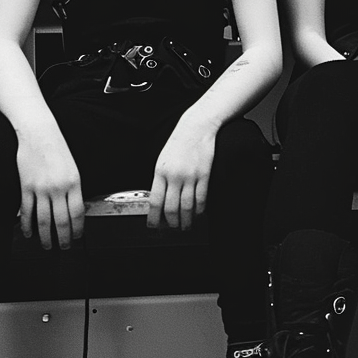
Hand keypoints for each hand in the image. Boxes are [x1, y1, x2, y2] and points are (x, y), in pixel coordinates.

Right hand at [16, 129, 83, 249]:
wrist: (38, 132)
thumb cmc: (56, 148)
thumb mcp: (72, 168)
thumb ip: (73, 188)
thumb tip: (74, 210)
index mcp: (74, 182)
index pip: (77, 213)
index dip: (78, 229)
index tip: (77, 237)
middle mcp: (58, 187)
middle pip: (62, 221)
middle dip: (64, 238)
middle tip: (64, 247)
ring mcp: (41, 188)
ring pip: (44, 220)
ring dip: (46, 237)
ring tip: (47, 245)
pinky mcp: (26, 187)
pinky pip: (27, 211)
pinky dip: (27, 225)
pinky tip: (29, 233)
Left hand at [147, 115, 217, 231]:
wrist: (195, 127)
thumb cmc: (178, 143)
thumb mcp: (162, 160)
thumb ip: (160, 180)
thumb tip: (160, 202)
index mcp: (160, 172)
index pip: (155, 201)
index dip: (154, 217)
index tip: (153, 226)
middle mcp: (174, 176)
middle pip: (171, 208)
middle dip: (171, 223)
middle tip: (172, 229)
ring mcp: (190, 176)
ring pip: (187, 207)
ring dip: (186, 221)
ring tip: (186, 226)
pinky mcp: (204, 175)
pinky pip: (201, 198)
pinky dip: (200, 209)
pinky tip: (198, 213)